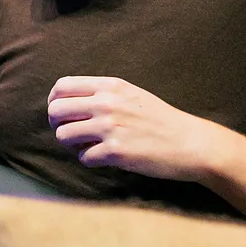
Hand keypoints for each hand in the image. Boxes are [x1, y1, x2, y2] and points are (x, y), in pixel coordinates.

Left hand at [46, 76, 226, 182]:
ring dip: (72, 145)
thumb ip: (102, 94)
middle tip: (72, 134)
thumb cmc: (160, 120)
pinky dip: (90, 160)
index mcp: (110, 86)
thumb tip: (67, 103)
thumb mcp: (132, 95)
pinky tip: (104, 158)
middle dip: (58, 125)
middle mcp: (107, 103)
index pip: (62, 87)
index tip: (61, 115)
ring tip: (89, 147)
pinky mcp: (116, 151)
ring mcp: (110, 127)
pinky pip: (83, 157)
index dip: (54, 102)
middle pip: (56, 111)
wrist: (191, 143)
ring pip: (64, 136)